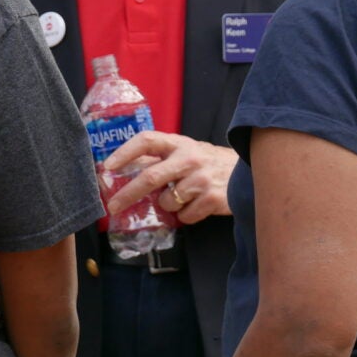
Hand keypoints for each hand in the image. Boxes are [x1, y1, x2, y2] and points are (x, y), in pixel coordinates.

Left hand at [102, 131, 237, 223]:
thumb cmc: (208, 163)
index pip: (147, 141)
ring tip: (182, 197)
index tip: (108, 167)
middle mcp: (189, 158)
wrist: (248, 172)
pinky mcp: (212, 199)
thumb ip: (160, 159)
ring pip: (167, 202)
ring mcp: (201, 179)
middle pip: (150, 176)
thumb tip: (123, 170)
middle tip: (113, 206)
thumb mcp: (185, 152)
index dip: (125, 152)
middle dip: (127, 193)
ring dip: (167, 206)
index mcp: (179, 143)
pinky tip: (196, 205)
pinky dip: (185, 216)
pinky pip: (185, 216)